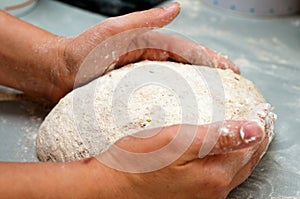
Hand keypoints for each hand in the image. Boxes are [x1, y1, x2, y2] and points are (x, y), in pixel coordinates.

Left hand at [50, 2, 238, 101]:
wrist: (60, 73)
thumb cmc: (83, 52)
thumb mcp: (113, 32)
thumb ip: (144, 21)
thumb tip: (175, 8)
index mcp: (149, 44)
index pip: (186, 50)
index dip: (210, 59)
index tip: (231, 69)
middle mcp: (150, 59)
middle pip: (187, 66)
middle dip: (212, 72)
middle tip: (234, 84)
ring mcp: (144, 77)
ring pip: (177, 82)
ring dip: (200, 88)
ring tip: (221, 97)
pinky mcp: (135, 93)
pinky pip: (162, 96)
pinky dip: (179, 101)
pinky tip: (188, 112)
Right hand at [95, 120, 268, 198]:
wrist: (109, 188)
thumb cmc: (137, 162)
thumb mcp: (178, 141)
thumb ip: (218, 138)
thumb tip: (254, 130)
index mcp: (214, 176)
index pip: (250, 148)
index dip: (259, 127)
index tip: (263, 111)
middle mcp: (213, 192)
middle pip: (245, 163)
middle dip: (255, 141)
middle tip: (260, 121)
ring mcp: (201, 197)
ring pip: (234, 171)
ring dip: (242, 152)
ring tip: (245, 134)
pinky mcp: (189, 196)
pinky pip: (217, 177)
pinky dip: (226, 161)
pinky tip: (219, 152)